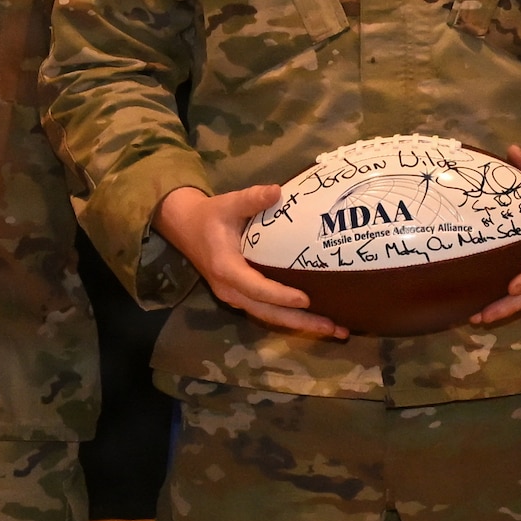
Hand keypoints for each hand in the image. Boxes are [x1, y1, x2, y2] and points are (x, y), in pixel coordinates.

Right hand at [152, 185, 348, 339]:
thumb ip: (251, 198)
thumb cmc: (211, 215)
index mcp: (226, 269)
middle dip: (300, 321)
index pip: (256, 288)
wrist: (187, 228)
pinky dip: (290, 316)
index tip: (306, 299)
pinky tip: (313, 317)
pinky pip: (267, 310)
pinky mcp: (242, 295)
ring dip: (300, 324)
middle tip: (334, 327)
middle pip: (268, 312)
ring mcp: (236, 296)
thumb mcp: (228, 203)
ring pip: (269, 316)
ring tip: (333, 328)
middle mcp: (231, 289)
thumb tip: (276, 191)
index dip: (280, 295)